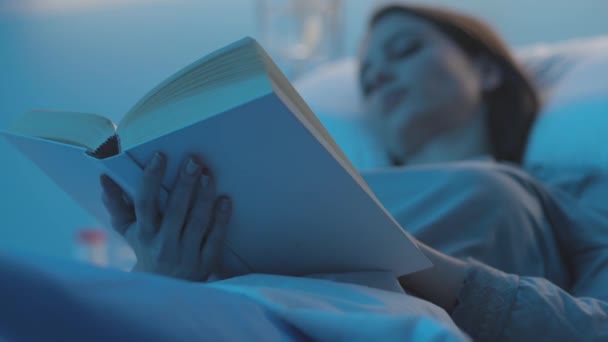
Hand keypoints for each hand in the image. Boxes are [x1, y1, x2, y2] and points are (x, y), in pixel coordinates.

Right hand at [100, 152, 231, 281]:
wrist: (163, 287)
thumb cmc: (146, 249)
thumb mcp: (128, 230)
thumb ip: (116, 204)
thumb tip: (104, 178)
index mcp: (144, 233)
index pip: (144, 203)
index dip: (151, 179)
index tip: (160, 156)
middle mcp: (164, 244)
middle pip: (175, 210)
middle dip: (184, 184)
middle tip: (194, 160)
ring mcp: (186, 254)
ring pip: (196, 222)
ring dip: (204, 197)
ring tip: (208, 174)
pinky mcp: (205, 263)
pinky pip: (214, 238)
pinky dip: (221, 219)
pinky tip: (226, 200)